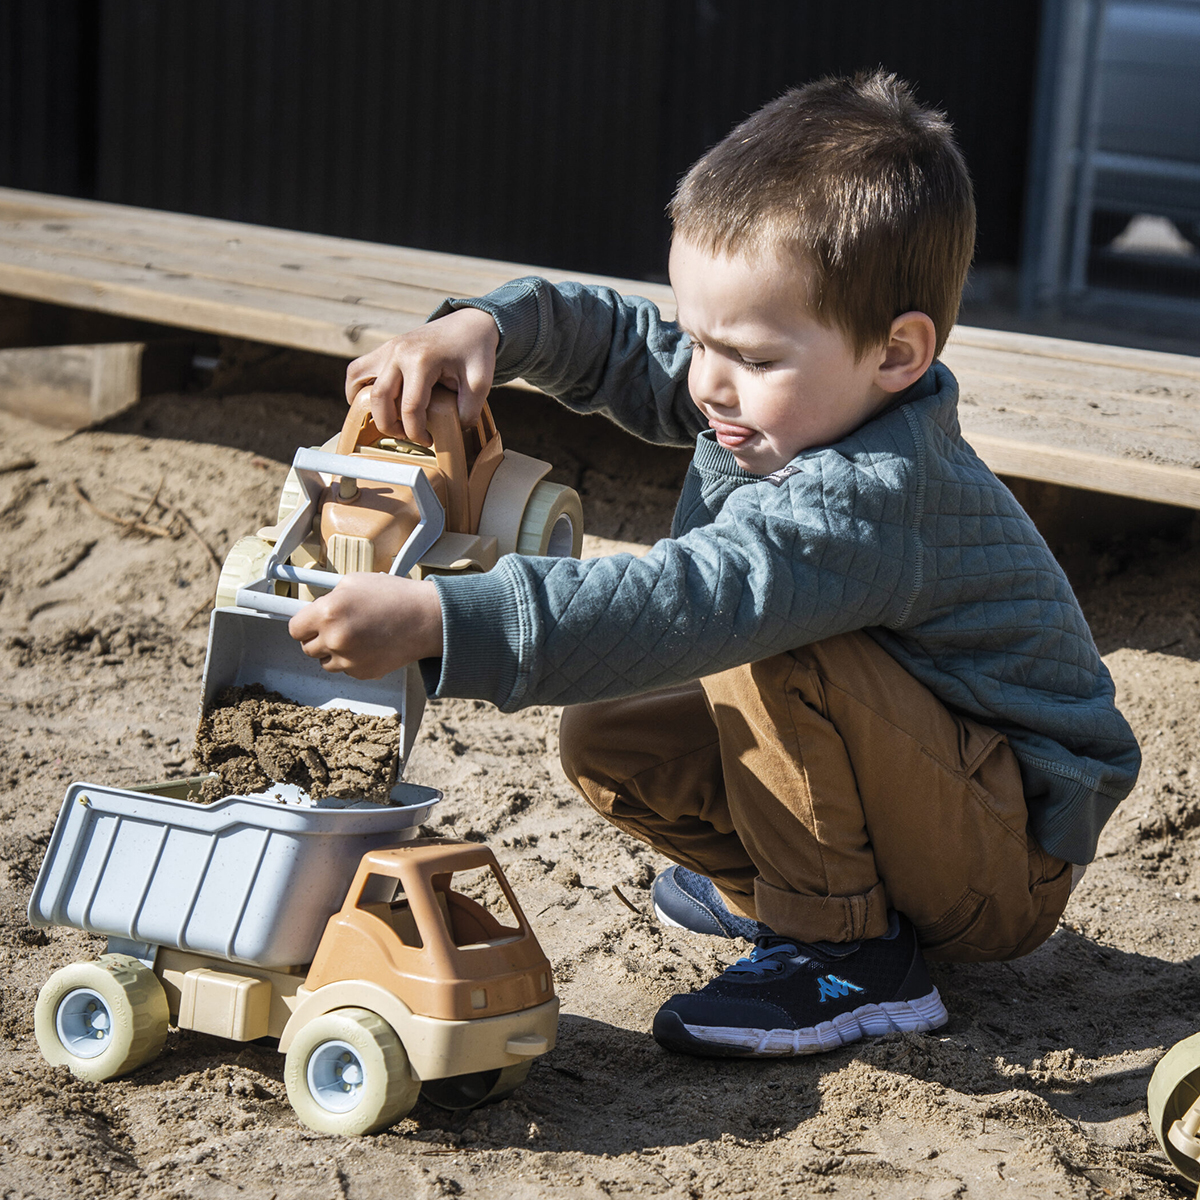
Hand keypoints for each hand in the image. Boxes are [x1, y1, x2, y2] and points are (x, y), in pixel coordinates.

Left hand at [288, 573, 443, 678]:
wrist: (425, 618)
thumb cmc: (395, 596)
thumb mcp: (354, 582)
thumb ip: (328, 597)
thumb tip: (313, 609)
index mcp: (328, 612)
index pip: (295, 629)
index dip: (303, 624)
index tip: (309, 623)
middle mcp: (335, 638)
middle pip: (307, 648)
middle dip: (318, 637)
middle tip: (336, 627)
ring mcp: (349, 659)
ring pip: (324, 662)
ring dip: (333, 652)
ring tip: (355, 636)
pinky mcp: (363, 672)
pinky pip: (346, 670)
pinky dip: (352, 660)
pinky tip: (368, 645)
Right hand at [345, 307, 499, 444]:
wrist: (469, 323)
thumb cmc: (475, 351)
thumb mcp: (481, 381)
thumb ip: (469, 410)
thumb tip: (453, 430)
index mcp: (421, 361)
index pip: (409, 407)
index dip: (416, 432)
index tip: (428, 440)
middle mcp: (399, 352)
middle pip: (379, 398)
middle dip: (390, 426)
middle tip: (407, 436)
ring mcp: (388, 348)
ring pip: (357, 380)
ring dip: (366, 406)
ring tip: (387, 420)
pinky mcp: (385, 349)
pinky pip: (357, 369)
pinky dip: (358, 388)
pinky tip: (375, 403)